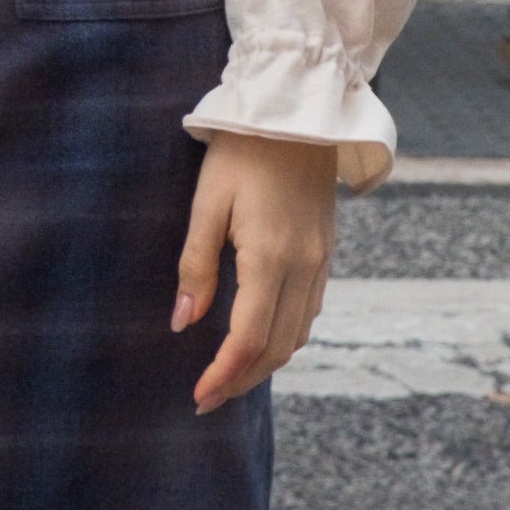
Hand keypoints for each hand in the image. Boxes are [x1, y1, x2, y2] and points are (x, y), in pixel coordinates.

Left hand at [172, 132, 339, 414]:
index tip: (198, 396)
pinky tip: (260, 339)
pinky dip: (285, 336)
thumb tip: (184, 321)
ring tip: (230, 376)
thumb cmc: (242, 151)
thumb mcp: (207, 203)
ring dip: (265, 363)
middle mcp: (303, 267)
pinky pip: (309, 311)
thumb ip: (197, 266)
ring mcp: (320, 261)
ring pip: (298, 334)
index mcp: (271, 256)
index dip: (223, 374)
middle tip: (208, 398)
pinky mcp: (325, 252)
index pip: (248, 338)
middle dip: (242, 379)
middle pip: (277, 347)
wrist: (297, 111)